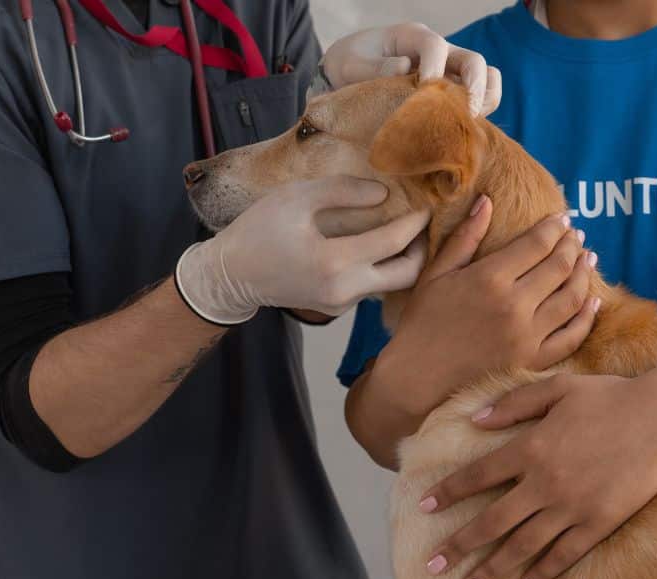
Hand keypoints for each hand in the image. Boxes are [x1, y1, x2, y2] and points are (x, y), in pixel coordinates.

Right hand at [176, 176, 427, 321]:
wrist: (230, 276)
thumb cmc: (259, 231)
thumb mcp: (296, 197)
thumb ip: (342, 191)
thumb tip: (384, 195)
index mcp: (334, 262)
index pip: (393, 242)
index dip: (415, 222)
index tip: (426, 206)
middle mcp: (344, 290)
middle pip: (407, 276)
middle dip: (421, 249)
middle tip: (422, 226)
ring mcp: (341, 304)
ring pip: (390, 284)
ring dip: (402, 259)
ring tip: (402, 231)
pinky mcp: (337, 308)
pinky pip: (370, 287)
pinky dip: (380, 267)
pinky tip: (374, 246)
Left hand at [322, 23, 501, 115]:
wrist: (353, 75)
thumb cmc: (350, 65)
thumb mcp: (349, 64)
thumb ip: (372, 66)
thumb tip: (403, 67)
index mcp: (413, 38)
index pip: (435, 45)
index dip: (434, 68)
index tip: (422, 92)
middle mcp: (440, 52)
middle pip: (474, 61)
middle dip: (474, 87)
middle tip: (463, 114)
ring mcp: (451, 73)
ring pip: (487, 78)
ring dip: (485, 101)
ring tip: (468, 124)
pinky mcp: (454, 94)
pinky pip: (483, 99)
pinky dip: (481, 113)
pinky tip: (461, 132)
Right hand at [372, 195, 599, 418]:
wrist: (417, 378)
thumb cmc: (422, 323)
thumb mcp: (436, 274)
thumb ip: (465, 237)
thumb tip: (486, 201)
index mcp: (489, 279)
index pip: (537, 244)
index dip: (554, 227)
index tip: (562, 219)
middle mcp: (514, 305)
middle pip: (559, 267)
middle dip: (572, 246)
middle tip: (576, 236)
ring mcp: (527, 336)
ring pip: (572, 298)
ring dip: (584, 275)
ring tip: (587, 259)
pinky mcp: (533, 361)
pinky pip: (571, 336)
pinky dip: (587, 316)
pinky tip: (593, 301)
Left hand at [419, 371, 656, 578]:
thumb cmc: (610, 396)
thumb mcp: (557, 388)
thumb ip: (513, 404)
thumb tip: (475, 420)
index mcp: (530, 447)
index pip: (477, 476)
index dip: (448, 492)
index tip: (424, 506)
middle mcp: (544, 482)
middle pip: (491, 522)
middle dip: (458, 547)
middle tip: (432, 566)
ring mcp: (572, 506)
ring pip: (522, 546)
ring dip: (492, 571)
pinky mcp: (599, 522)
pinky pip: (564, 555)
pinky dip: (541, 573)